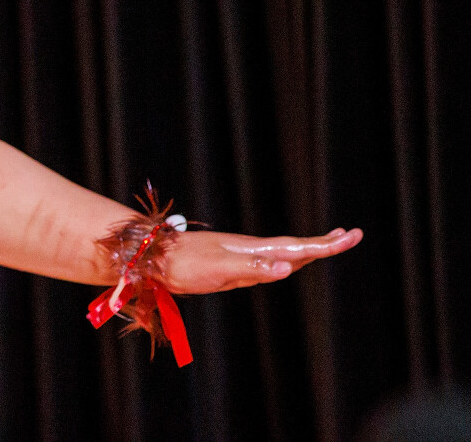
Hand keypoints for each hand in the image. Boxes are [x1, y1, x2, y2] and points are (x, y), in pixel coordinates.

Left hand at [161, 227, 362, 293]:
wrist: (153, 259)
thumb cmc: (185, 265)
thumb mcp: (221, 269)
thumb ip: (254, 269)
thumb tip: (287, 266)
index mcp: (254, 250)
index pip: (299, 247)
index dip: (326, 244)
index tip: (352, 236)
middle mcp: (251, 250)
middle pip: (296, 246)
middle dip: (324, 243)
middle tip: (351, 236)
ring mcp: (241, 257)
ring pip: (283, 253)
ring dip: (307, 250)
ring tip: (327, 245)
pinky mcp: (230, 266)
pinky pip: (267, 263)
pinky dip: (285, 261)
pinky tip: (284, 264)